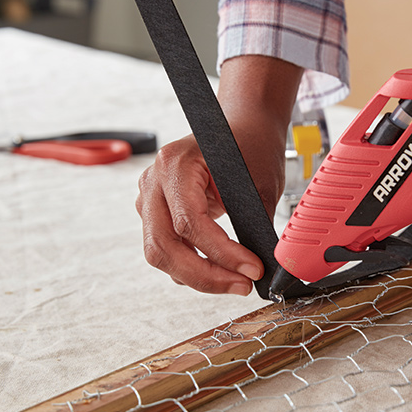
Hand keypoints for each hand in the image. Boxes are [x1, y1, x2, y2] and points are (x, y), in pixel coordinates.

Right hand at [136, 56, 302, 294]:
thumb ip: (255, 224)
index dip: (222, 254)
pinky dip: (191, 266)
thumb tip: (261, 268)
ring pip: (161, 253)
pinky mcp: (155, 212)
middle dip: (204, 276)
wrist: (242, 126)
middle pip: (164, 247)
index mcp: (175, 164)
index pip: (190, 223)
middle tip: (241, 286)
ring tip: (235, 281)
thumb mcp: (260, 182)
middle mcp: (153, 180)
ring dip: (197, 276)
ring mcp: (150, 197)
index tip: (252, 269)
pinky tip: (219, 270)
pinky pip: (167, 248)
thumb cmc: (250, 144)